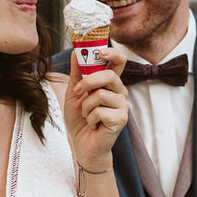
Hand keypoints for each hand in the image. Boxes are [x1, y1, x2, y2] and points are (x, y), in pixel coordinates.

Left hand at [63, 47, 127, 168]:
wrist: (82, 144)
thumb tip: (76, 52)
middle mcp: (119, 92)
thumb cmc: (80, 119)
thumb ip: (77, 74)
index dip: (112, 53)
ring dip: (86, 105)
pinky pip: (101, 111)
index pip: (119, 61)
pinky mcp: (121, 119)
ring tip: (87, 114)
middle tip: (78, 91)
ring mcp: (122, 106)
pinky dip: (90, 118)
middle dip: (89, 82)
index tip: (101, 52)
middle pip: (110, 75)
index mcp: (110, 83)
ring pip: (101, 94)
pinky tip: (93, 124)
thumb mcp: (74, 93)